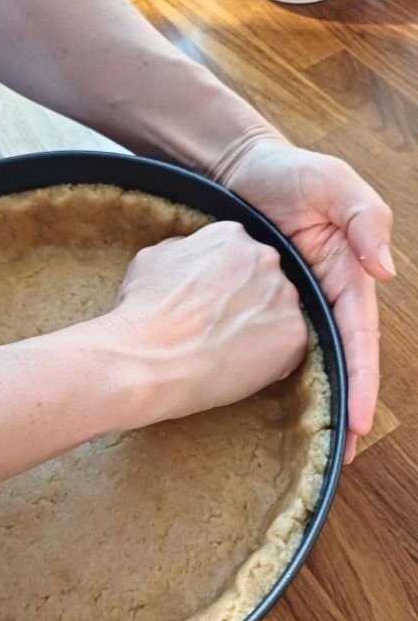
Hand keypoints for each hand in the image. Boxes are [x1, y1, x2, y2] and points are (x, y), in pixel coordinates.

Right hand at [106, 221, 307, 426]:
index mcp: (230, 237)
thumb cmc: (142, 315)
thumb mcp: (151, 260)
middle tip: (217, 325)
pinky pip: (287, 347)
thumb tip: (192, 257)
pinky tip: (236, 365)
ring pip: (278, 311)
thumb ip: (183, 250)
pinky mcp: (293, 336)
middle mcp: (264, 259)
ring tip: (225, 348)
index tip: (209, 300)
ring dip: (259, 327)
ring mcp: (284, 297)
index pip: (239, 254)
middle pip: (264, 279)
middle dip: (246, 300)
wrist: (147, 361)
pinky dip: (268, 359)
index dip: (223, 280)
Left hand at [223, 140, 394, 462]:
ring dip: (314, 397)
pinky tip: (263, 400)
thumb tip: (384, 269)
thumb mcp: (334, 184)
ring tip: (319, 443)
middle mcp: (323, 293)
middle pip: (339, 358)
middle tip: (343, 451)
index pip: (360, 337)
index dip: (363, 380)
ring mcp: (292, 300)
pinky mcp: (259, 300)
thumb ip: (364, 219)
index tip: (360, 420)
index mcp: (347, 274)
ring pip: (306, 357)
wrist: (236, 169)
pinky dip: (272, 370)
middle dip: (346, 404)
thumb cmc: (289, 172)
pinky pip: (269, 339)